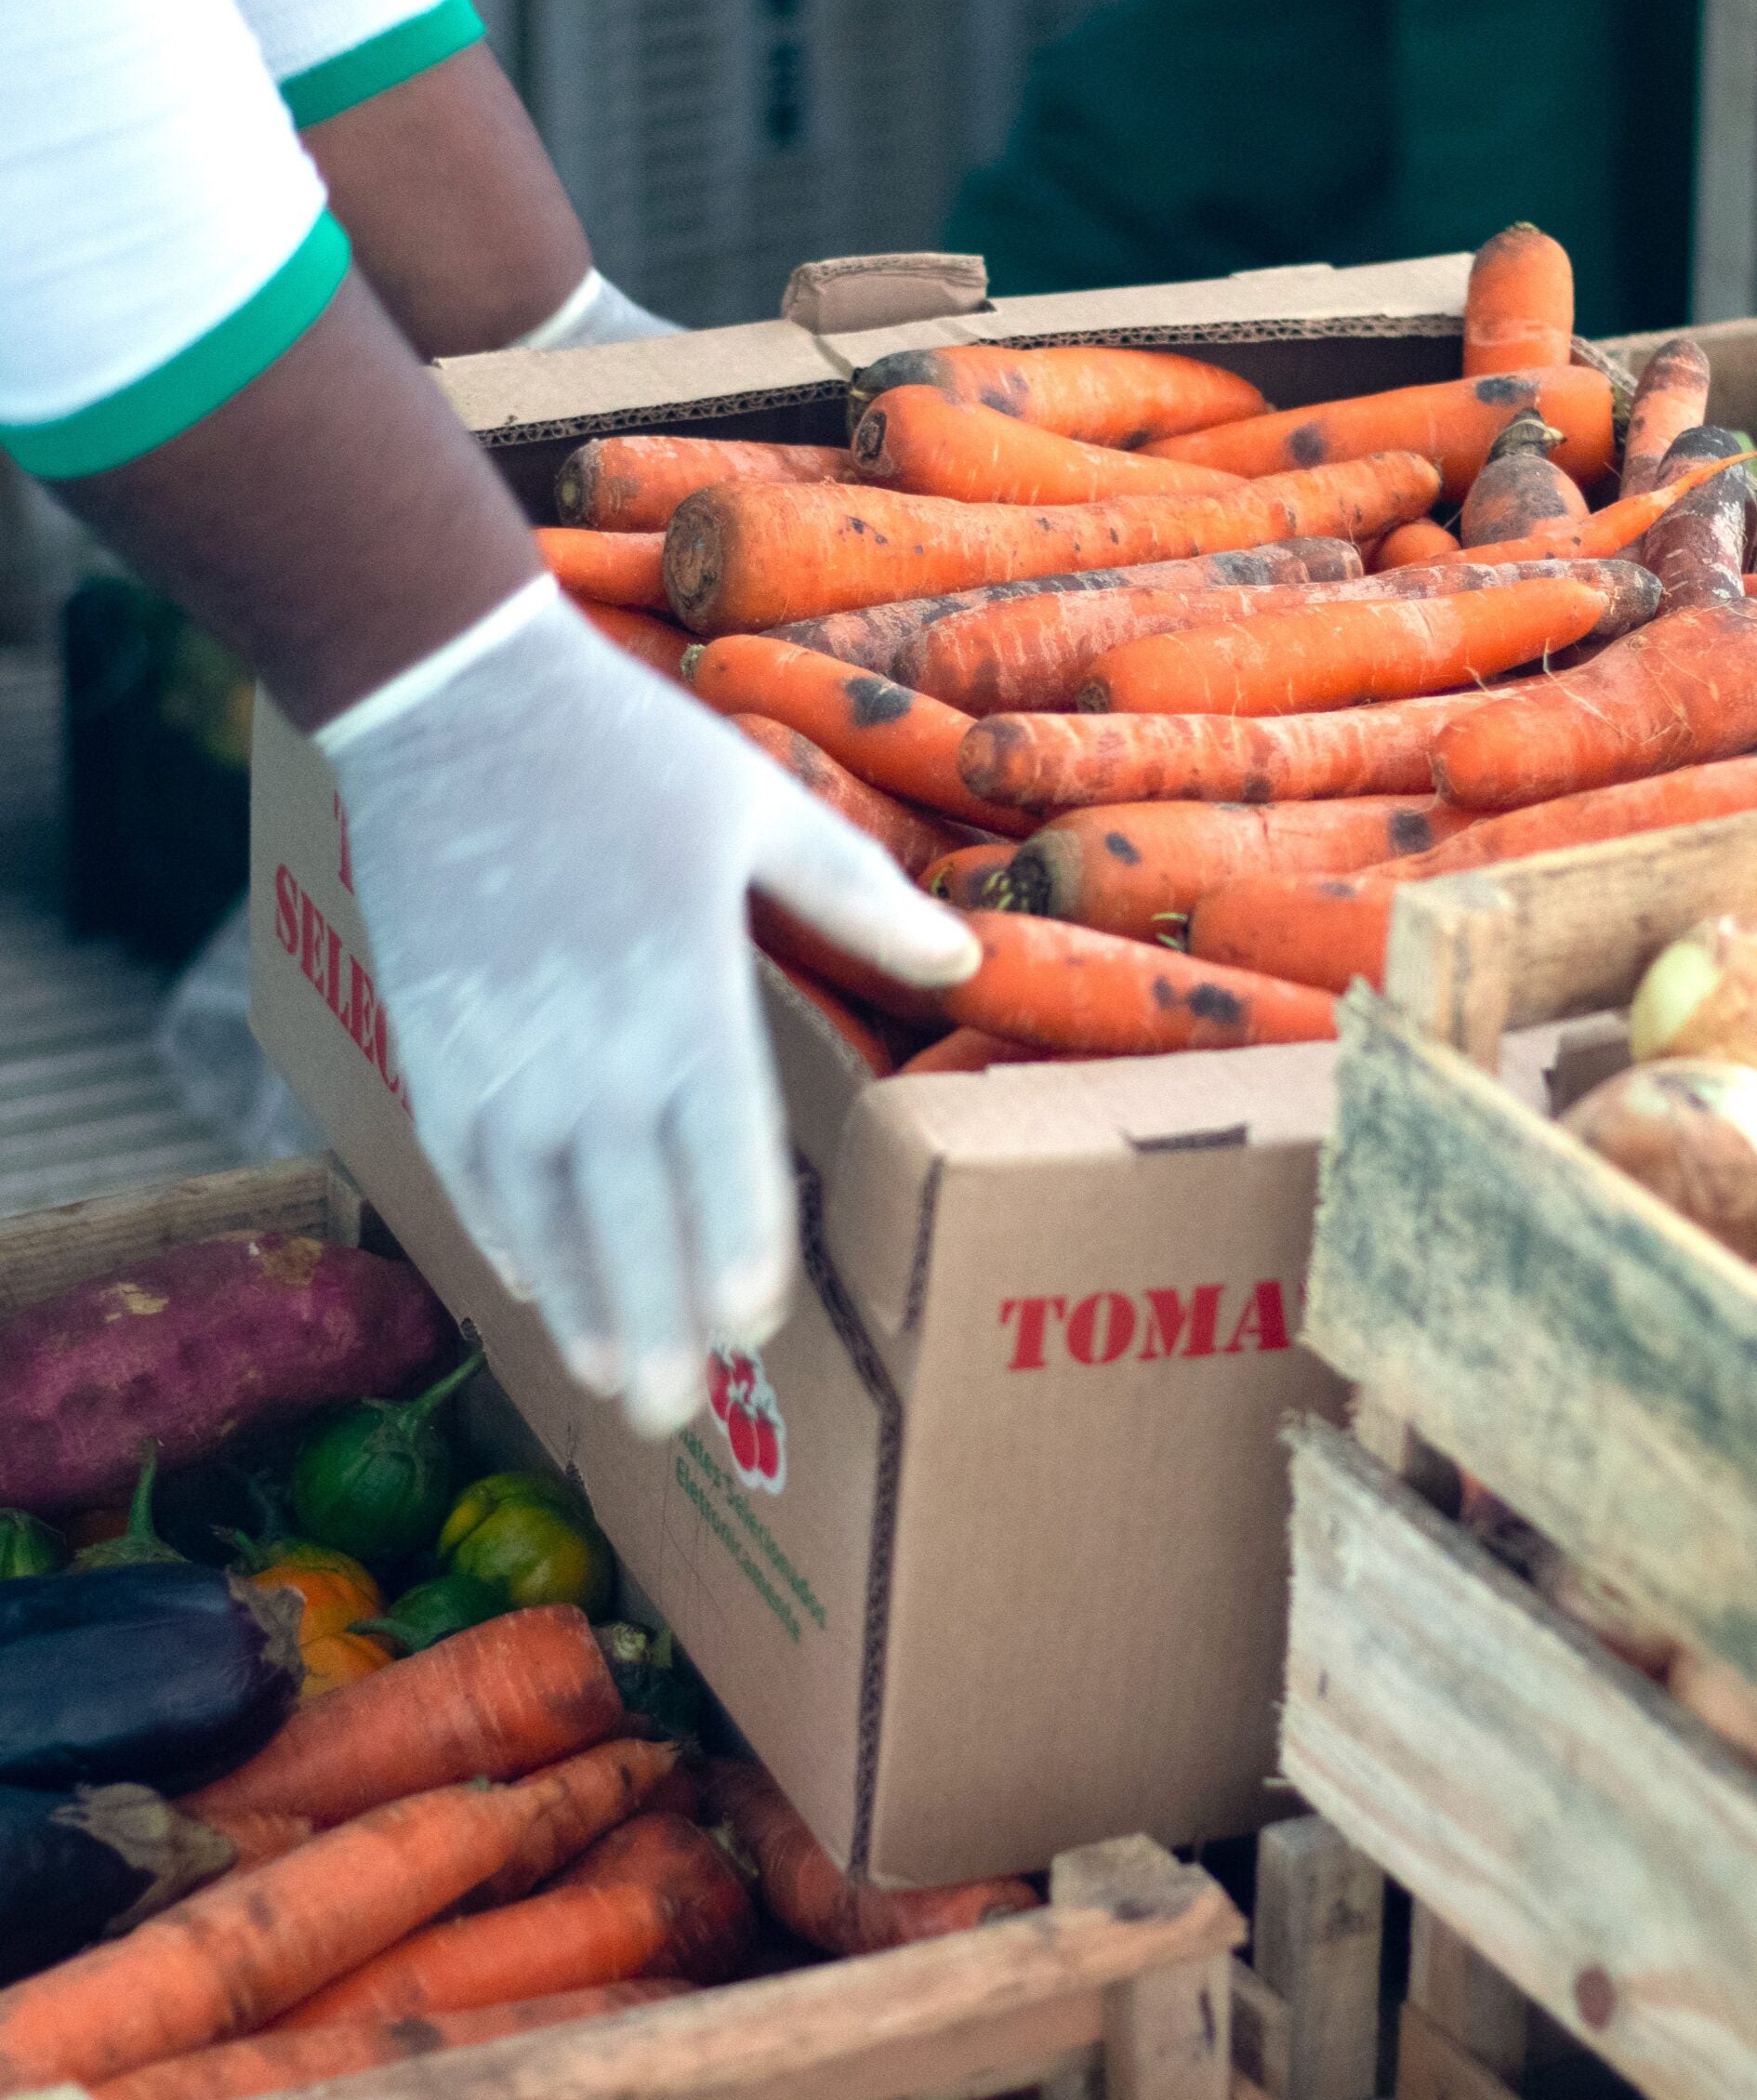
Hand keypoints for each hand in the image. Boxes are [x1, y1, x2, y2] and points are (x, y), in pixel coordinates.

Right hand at [319, 581, 979, 1434]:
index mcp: (688, 1000)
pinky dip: (501, 1237)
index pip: (725, 1164)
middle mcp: (589, 1053)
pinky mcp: (430, 1046)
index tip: (763, 1326)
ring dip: (582, 1310)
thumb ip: (860, 900)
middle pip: (631, 1223)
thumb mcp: (763, 810)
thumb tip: (964, 959)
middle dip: (663, 1325)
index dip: (740, 1256)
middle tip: (690, 1415)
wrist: (449, 702)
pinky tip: (533, 1287)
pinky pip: (465, 1172)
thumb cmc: (627, 752)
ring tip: (619, 1388)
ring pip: (544, 1221)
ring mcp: (498, 1058)